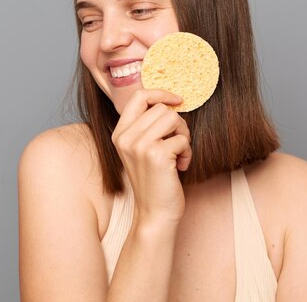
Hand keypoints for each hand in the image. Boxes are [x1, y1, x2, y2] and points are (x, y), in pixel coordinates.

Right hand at [112, 89, 191, 225]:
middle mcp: (126, 137)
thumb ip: (147, 126)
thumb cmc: (154, 181)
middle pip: (161, 108)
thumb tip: (170, 101)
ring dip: (183, 135)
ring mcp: (139, 145)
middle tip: (177, 143)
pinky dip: (187, 152)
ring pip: (173, 118)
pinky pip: (182, 139)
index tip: (176, 100)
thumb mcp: (142, 150)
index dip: (160, 93)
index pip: (139, 96)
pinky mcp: (156, 155)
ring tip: (179, 154)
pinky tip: (180, 167)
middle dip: (177, 123)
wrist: (154, 213)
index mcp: (120, 133)